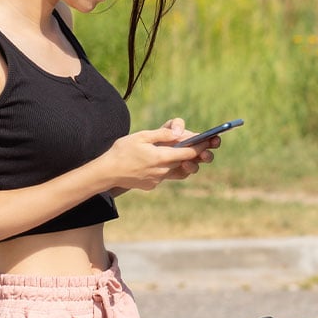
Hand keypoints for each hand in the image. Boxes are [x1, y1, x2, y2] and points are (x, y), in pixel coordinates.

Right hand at [100, 119, 214, 190]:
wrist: (107, 172)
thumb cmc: (122, 151)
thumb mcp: (141, 136)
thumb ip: (161, 134)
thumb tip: (178, 132)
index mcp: (162, 157)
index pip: (188, 152)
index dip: (201, 146)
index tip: (210, 141)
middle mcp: (163, 171)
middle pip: (185, 162)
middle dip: (195, 155)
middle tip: (203, 149)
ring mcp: (157, 179)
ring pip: (177, 171)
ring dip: (181, 162)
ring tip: (182, 155)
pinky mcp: (152, 185)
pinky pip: (164, 176)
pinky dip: (166, 168)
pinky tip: (158, 162)